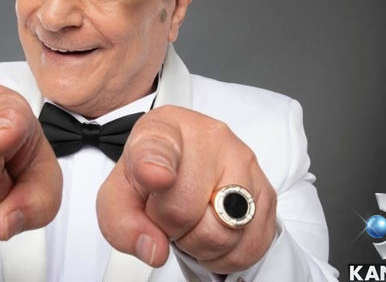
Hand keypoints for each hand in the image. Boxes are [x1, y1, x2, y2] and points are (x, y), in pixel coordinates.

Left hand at [97, 106, 276, 273]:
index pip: (158, 147)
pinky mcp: (266, 192)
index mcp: (163, 130)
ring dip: (198, 244)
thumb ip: (122, 222)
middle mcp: (209, 138)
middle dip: (169, 227)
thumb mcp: (119, 194)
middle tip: (167, 215)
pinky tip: (211, 234)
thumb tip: (154, 249)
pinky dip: (226, 255)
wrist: (183, 164)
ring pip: (221, 233)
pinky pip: (249, 246)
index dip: (155, 165)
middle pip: (183, 210)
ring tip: (191, 222)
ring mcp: (243, 162)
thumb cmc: (149, 176)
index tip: (155, 177)